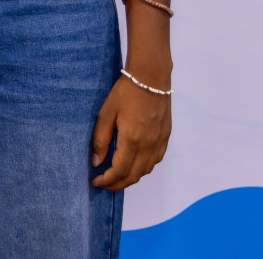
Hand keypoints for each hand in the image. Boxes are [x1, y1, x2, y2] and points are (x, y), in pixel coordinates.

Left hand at [90, 74, 170, 189]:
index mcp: (132, 140)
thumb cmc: (125, 93)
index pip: (120, 171)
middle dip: (117, 184)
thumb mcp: (106, 114)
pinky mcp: (166, 138)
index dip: (107, 181)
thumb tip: (96, 162)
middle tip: (104, 184)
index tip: (96, 182)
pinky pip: (155, 161)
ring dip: (130, 178)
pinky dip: (143, 168)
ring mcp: (160, 143)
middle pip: (134, 176)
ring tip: (116, 176)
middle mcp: (149, 146)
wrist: (151, 79)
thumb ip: (101, 139)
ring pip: (146, 171)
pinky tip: (133, 164)